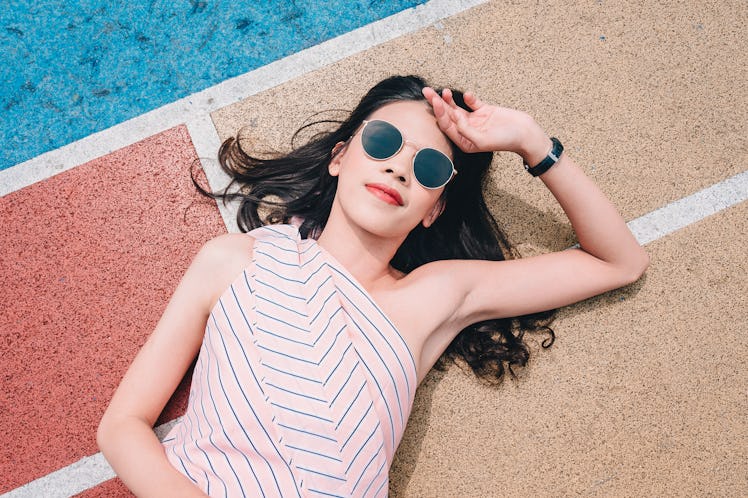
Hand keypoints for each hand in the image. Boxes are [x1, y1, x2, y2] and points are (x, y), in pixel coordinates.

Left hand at [422, 87, 549, 162]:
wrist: (526, 133)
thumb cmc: (506, 140)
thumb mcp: (483, 140)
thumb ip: (467, 131)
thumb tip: (455, 119)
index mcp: (464, 142)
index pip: (447, 126)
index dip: (440, 113)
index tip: (435, 101)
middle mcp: (467, 131)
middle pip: (448, 116)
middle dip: (437, 104)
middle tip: (427, 92)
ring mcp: (475, 121)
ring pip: (457, 108)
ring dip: (448, 100)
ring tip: (440, 90)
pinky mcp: (484, 111)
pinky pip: (472, 103)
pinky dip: (469, 98)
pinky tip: (468, 95)